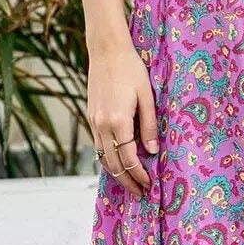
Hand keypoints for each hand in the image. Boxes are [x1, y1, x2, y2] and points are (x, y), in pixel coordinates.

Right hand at [87, 38, 157, 194]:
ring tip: (129, 183)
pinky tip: (118, 163)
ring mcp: (93, 121)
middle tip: (139, 193)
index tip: (149, 185)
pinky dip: (108, 158)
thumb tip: (153, 151)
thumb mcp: (147, 96)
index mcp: (118, 121)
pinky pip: (98, 145)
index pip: (129, 158)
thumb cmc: (131, 69)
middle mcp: (102, 125)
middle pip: (114, 164)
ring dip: (116, 173)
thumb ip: (149, 126)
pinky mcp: (91, 116)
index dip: (140, 175)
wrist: (106, 50)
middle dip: (127, 181)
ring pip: (103, 157)